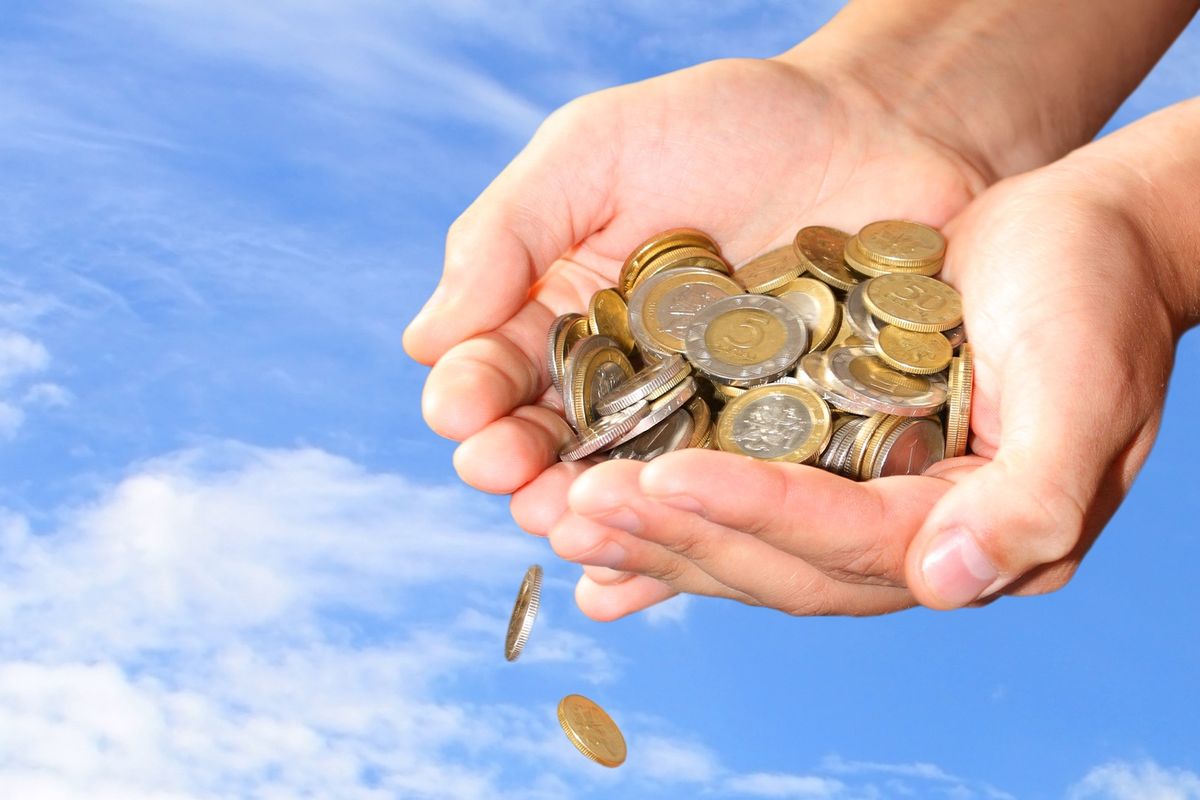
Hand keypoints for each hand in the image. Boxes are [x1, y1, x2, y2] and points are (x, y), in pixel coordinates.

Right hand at [403, 49, 994, 604]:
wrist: (876, 126)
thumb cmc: (725, 125)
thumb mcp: (596, 150)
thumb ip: (509, 233)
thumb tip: (425, 341)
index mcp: (565, 316)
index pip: (496, 370)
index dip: (471, 396)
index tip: (460, 412)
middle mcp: (622, 383)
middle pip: (554, 446)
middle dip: (521, 469)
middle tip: (513, 479)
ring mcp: (698, 424)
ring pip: (631, 489)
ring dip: (592, 514)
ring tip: (569, 522)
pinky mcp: (777, 450)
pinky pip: (723, 506)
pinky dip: (682, 545)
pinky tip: (636, 581)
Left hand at [552, 151, 1181, 619]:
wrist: (1079, 242)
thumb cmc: (1093, 298)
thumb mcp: (1084, 393)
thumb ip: (1033, 502)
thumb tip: (948, 584)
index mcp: (966, 535)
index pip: (847, 542)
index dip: (757, 513)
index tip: (663, 479)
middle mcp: (903, 539)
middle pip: (777, 561)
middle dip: (676, 537)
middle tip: (575, 508)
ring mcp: (857, 504)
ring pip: (743, 541)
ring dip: (653, 532)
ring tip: (560, 511)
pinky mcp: (823, 462)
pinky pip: (737, 499)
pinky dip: (671, 510)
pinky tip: (599, 521)